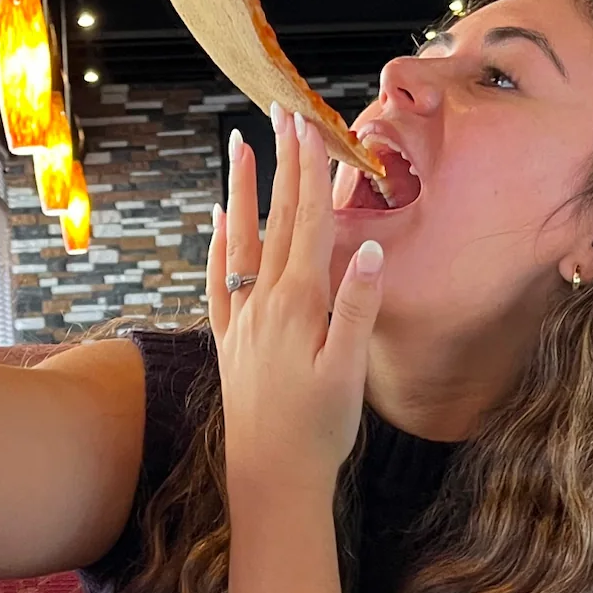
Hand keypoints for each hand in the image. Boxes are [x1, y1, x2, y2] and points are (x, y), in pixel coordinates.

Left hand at [206, 103, 385, 491]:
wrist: (271, 479)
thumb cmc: (319, 430)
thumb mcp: (348, 372)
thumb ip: (358, 308)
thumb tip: (374, 250)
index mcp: (299, 306)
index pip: (307, 224)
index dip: (309, 172)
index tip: (308, 127)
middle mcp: (264, 304)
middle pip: (276, 221)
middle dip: (281, 165)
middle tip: (280, 113)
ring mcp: (241, 320)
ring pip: (240, 242)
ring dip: (242, 192)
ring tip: (238, 147)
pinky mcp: (229, 340)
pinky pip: (219, 281)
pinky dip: (218, 245)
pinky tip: (218, 220)